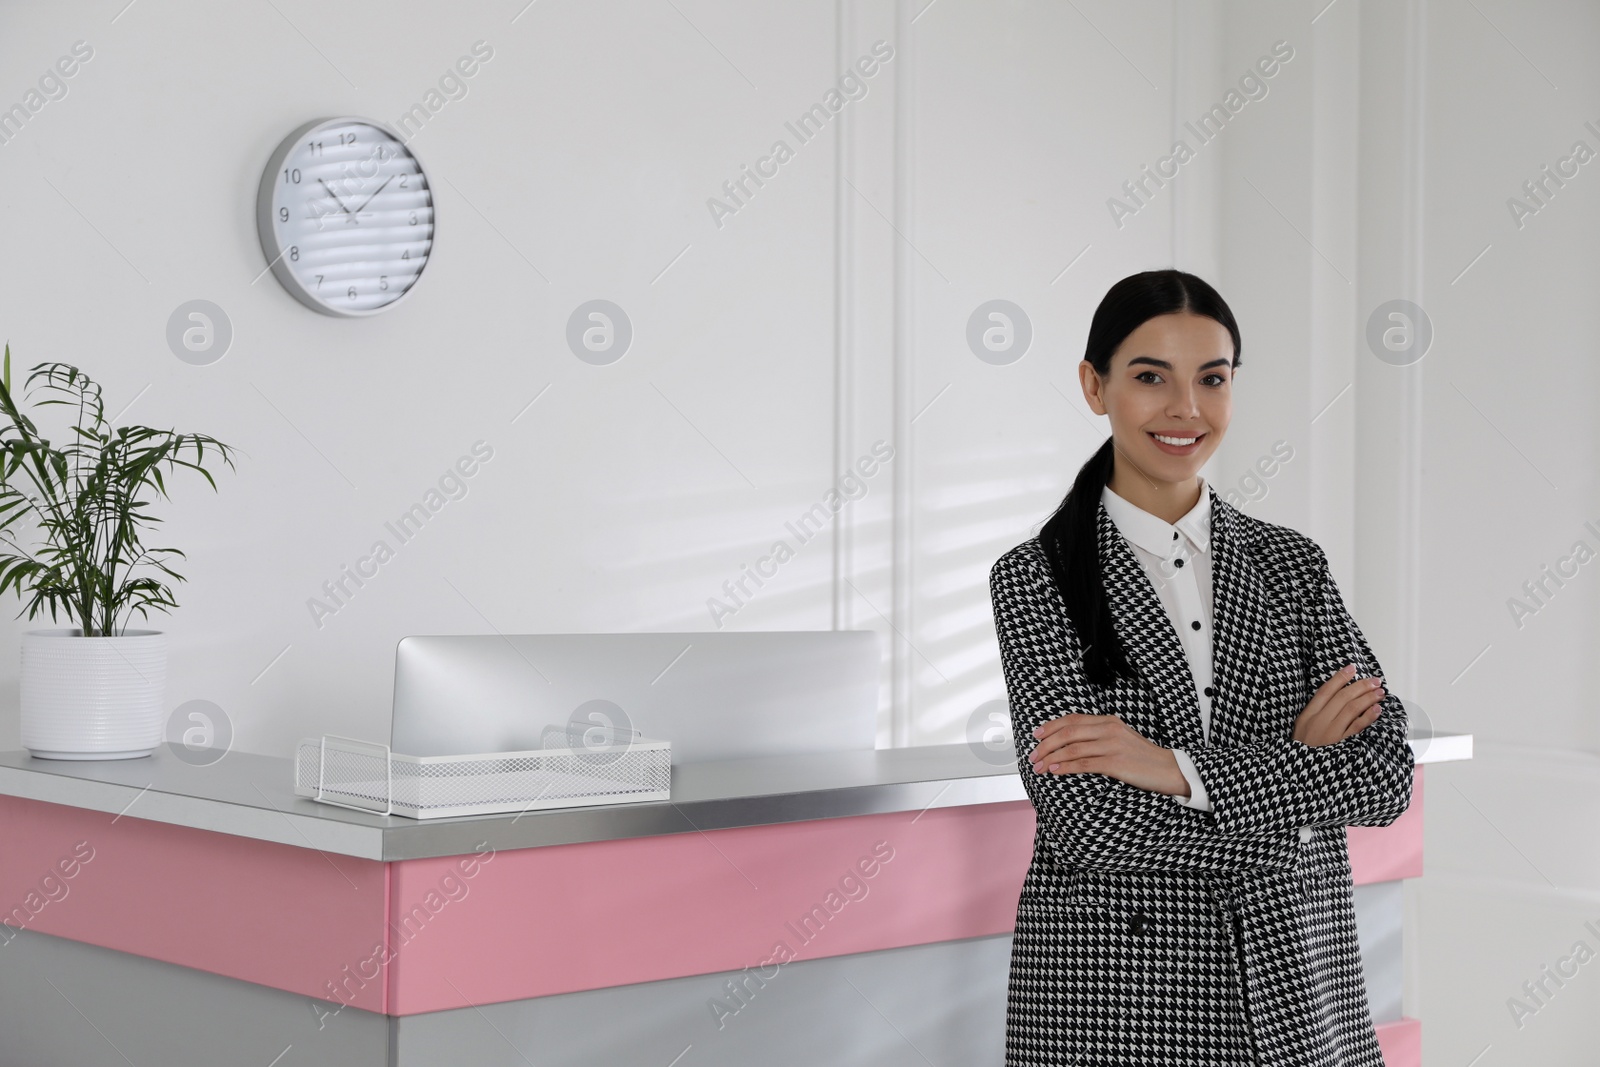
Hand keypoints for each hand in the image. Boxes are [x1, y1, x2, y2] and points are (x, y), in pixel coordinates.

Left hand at [1026, 713, 1187, 794]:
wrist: (1169, 769)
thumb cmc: (1142, 757)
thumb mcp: (1120, 739)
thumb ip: (1098, 736)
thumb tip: (1070, 743)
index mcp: (1108, 721)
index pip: (1072, 719)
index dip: (1051, 726)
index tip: (1036, 735)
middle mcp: (1108, 729)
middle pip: (1067, 732)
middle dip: (1045, 744)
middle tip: (1032, 755)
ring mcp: (1112, 745)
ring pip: (1072, 748)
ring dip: (1050, 757)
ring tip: (1038, 766)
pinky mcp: (1115, 763)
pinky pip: (1083, 764)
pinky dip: (1065, 767)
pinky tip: (1054, 771)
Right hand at [1293, 664, 1385, 746]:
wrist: (1300, 776)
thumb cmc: (1303, 752)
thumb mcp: (1301, 730)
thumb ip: (1315, 715)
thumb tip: (1336, 698)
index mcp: (1307, 716)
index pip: (1325, 691)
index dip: (1339, 678)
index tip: (1352, 668)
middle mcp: (1318, 722)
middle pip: (1342, 697)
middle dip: (1360, 686)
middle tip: (1375, 680)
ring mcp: (1329, 734)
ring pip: (1351, 709)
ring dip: (1368, 698)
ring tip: (1380, 692)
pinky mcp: (1341, 746)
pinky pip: (1357, 728)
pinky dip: (1368, 717)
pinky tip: (1377, 709)